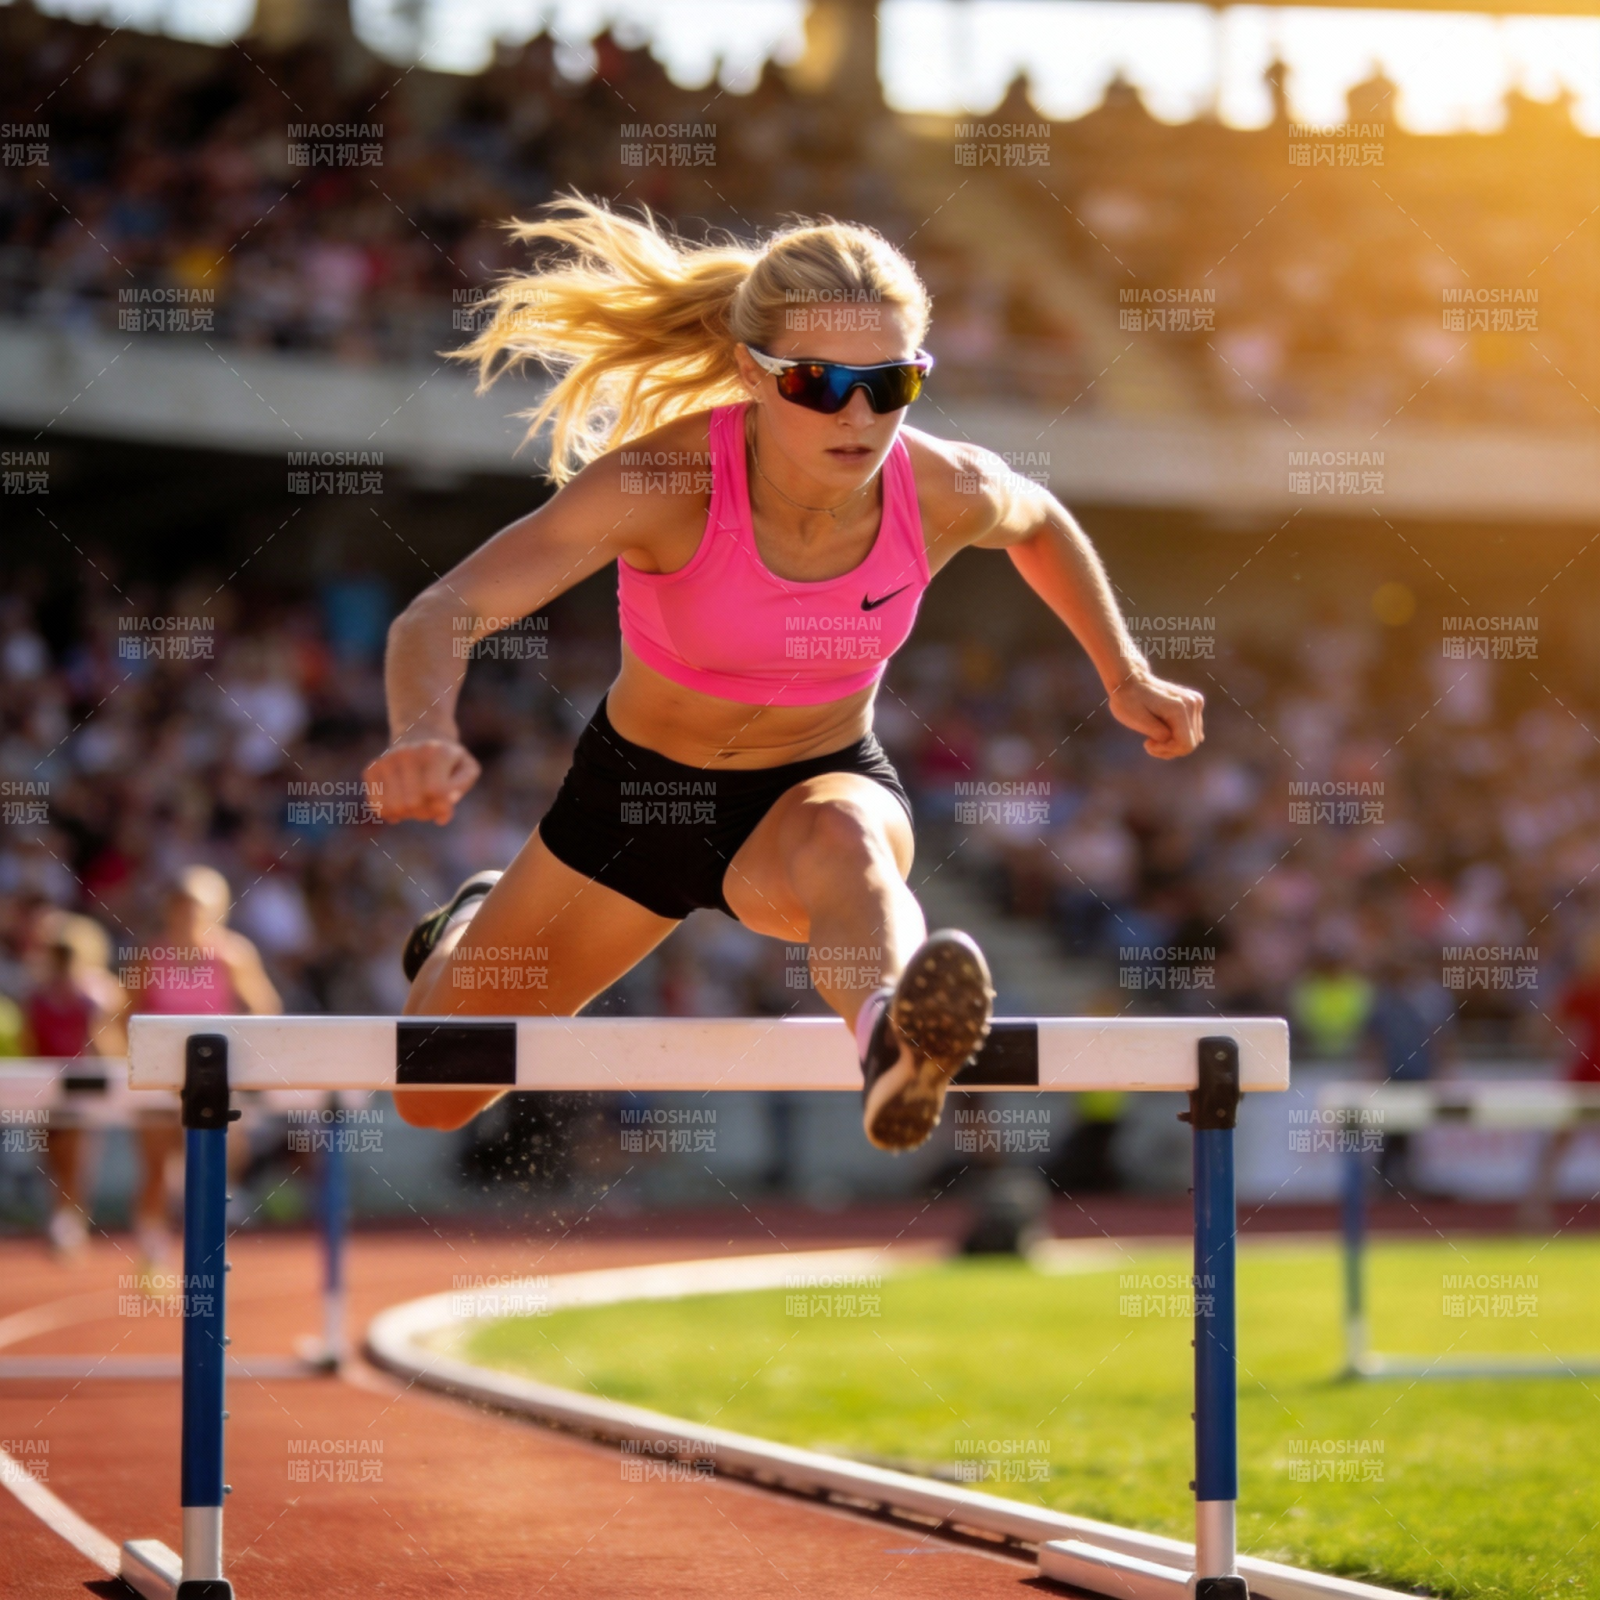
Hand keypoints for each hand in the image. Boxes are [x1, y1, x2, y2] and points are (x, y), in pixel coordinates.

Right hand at [362, 738, 481, 823]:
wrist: (421, 735)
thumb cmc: (449, 760)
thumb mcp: (467, 768)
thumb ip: (460, 788)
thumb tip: (444, 812)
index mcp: (435, 751)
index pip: (435, 791)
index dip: (442, 805)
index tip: (447, 802)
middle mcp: (407, 753)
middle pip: (412, 803)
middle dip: (426, 811)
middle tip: (432, 803)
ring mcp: (386, 760)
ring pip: (393, 808)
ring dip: (409, 814)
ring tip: (418, 802)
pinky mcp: (371, 770)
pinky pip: (378, 807)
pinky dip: (391, 813)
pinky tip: (402, 801)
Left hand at [1107, 670, 1204, 758]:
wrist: (1130, 680)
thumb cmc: (1129, 701)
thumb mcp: (1138, 721)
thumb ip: (1160, 735)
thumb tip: (1178, 743)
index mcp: (1180, 708)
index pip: (1186, 745)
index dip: (1167, 751)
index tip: (1147, 743)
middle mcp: (1193, 703)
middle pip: (1192, 743)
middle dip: (1170, 749)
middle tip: (1149, 742)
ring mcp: (1196, 702)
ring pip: (1193, 738)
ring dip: (1173, 743)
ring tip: (1153, 736)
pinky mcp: (1194, 703)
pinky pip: (1191, 730)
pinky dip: (1177, 735)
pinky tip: (1161, 730)